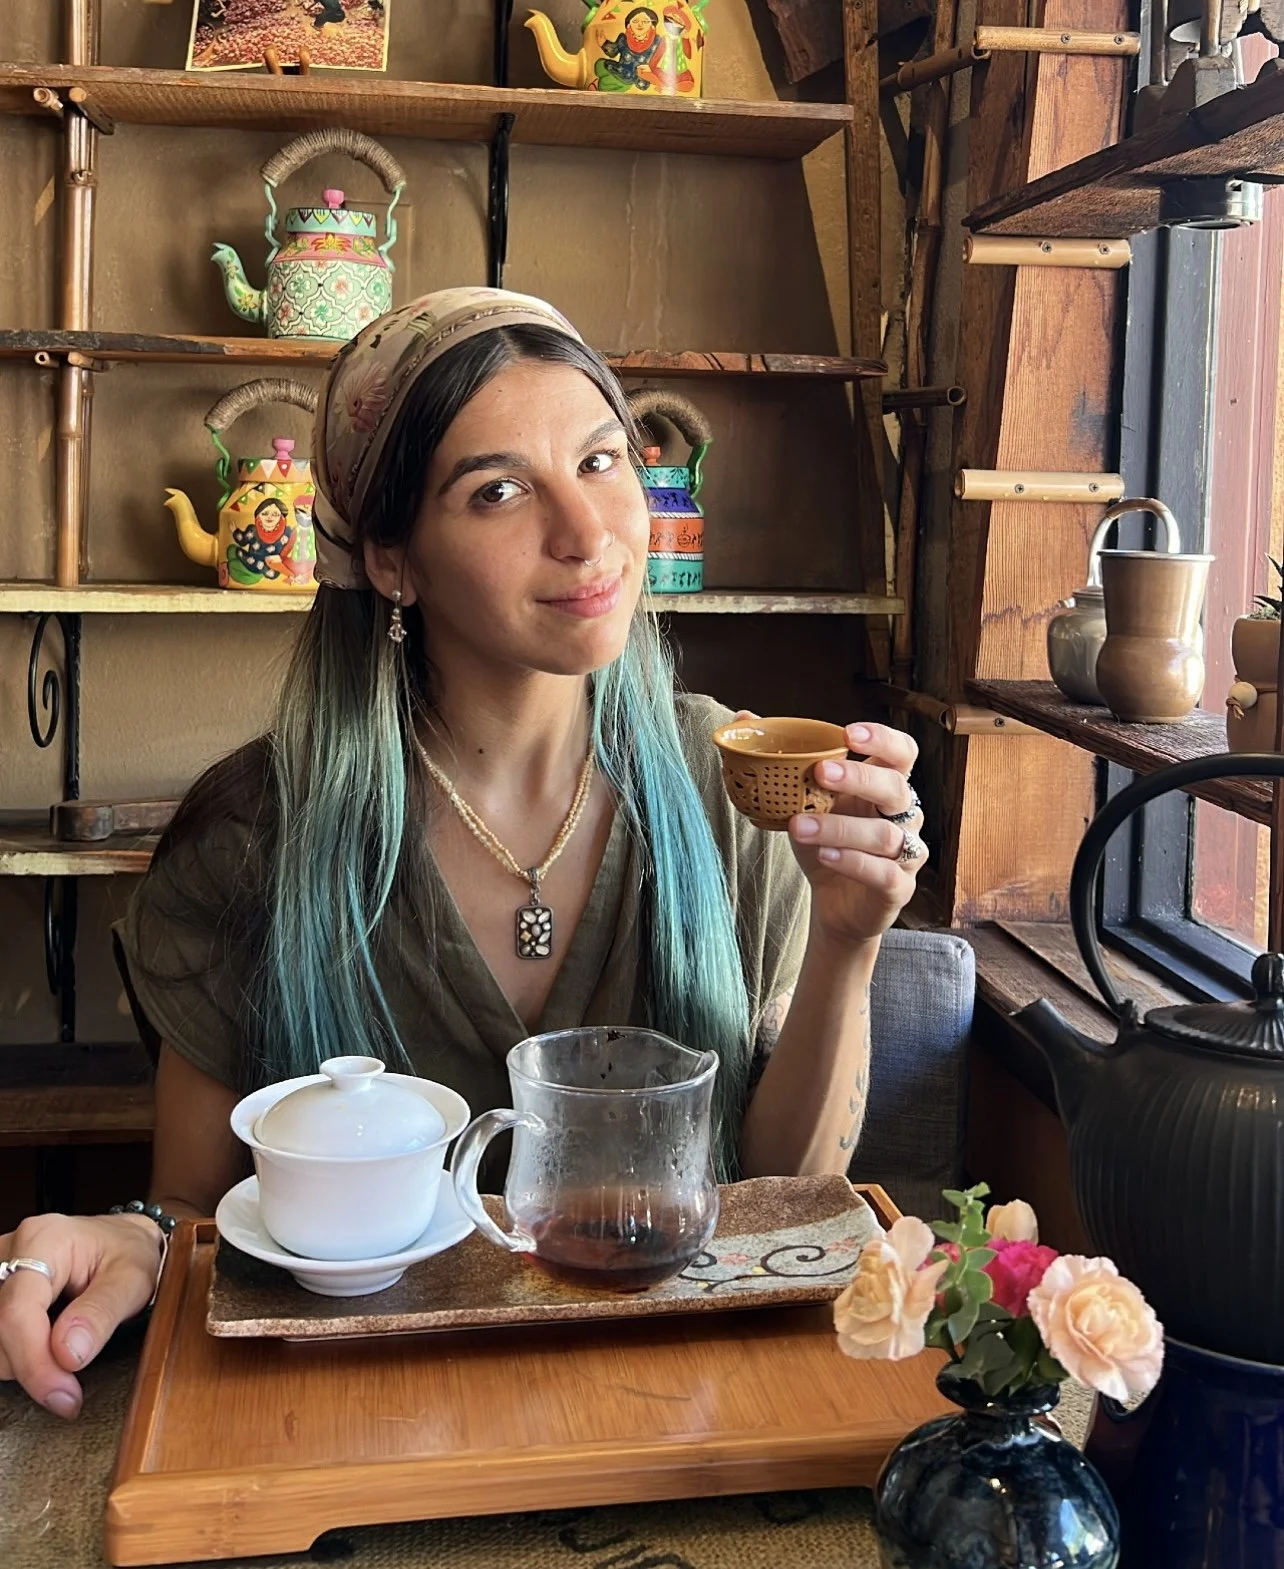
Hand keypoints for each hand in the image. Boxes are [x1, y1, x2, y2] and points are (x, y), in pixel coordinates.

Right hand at [0, 1213, 162, 1417]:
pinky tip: (42, 1345)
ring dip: (23, 1361)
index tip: (63, 1396)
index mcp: (43, 1240)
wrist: (120, 1241)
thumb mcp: (133, 1280)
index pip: (17, 1313)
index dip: (34, 1363)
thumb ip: (102, 1313)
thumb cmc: (127, 1254)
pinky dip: (16, 1353)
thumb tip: (68, 1354)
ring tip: (64, 1345)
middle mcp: (9, 1251)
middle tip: (74, 1374)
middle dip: (34, 1365)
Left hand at [751, 714, 923, 946]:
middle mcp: (903, 815)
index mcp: (884, 786)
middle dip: (859, 777)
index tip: (848, 733)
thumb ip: (782, 763)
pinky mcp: (899, 888)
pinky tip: (825, 855)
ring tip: (799, 826)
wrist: (834, 905)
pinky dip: (853, 862)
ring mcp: (906, 853)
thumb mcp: (801, 804)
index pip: (902, 752)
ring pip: (885, 835)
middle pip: (896, 787)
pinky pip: (884, 873)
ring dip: (839, 827)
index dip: (883, 739)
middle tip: (819, 772)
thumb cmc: (825, 845)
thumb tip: (744, 718)